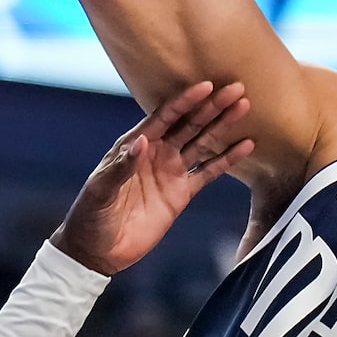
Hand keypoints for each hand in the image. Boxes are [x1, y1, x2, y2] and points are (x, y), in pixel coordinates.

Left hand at [50, 81, 252, 275]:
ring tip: (244, 107)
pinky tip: (245, 146)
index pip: (165, 117)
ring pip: (203, 142)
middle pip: (189, 124)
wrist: (98, 250)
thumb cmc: (90, 215)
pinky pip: (208, 172)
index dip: (185, 101)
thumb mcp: (100, 190)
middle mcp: (157, 152)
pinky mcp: (181, 193)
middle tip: (235, 89)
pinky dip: (227, 159)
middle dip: (212, 106)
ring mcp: (171, 171)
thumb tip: (142, 141)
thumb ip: (121, 166)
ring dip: (223, 125)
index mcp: (135, 144)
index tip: (206, 86)